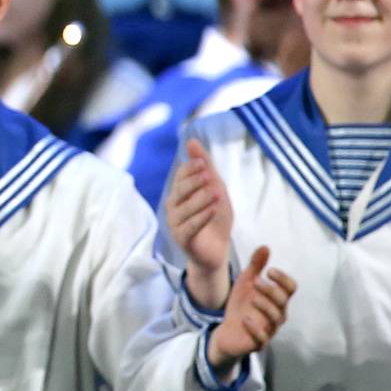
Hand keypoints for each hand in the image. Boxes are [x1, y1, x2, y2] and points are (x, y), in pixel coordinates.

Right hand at [164, 138, 233, 304]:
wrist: (217, 250)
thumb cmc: (215, 218)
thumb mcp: (215, 188)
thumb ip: (206, 166)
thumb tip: (192, 140)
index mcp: (179, 193)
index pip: (180, 176)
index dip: (190, 168)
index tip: (203, 162)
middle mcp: (173, 208)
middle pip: (179, 190)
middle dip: (193, 182)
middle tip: (208, 175)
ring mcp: (175, 224)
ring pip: (184, 209)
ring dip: (201, 199)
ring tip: (216, 193)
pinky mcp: (182, 240)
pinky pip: (190, 226)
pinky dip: (202, 217)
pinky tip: (214, 208)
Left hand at [206, 246, 296, 368]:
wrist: (227, 332)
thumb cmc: (242, 306)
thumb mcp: (245, 283)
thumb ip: (255, 266)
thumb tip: (265, 246)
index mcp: (277, 299)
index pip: (290, 288)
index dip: (283, 279)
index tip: (269, 271)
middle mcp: (277, 314)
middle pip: (283, 302)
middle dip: (271, 291)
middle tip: (256, 282)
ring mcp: (269, 329)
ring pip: (276, 319)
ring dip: (265, 307)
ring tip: (252, 299)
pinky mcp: (258, 343)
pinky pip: (262, 338)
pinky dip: (255, 329)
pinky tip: (245, 319)